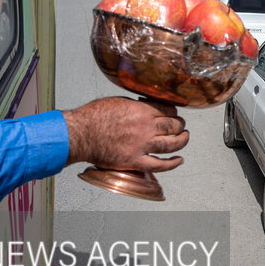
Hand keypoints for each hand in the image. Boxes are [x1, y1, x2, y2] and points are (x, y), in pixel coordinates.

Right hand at [62, 97, 188, 172]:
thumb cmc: (93, 117)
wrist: (80, 134)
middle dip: (180, 125)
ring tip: (184, 138)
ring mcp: (141, 146)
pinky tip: (179, 161)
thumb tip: (145, 105)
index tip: (173, 113)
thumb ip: (136, 105)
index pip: (168, 110)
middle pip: (173, 126)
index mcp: (142, 111)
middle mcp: (145, 128)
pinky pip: (159, 165)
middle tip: (181, 125)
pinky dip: (172, 164)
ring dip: (182, 141)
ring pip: (171, 144)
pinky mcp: (134, 161)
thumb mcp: (118, 101)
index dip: (174, 111)